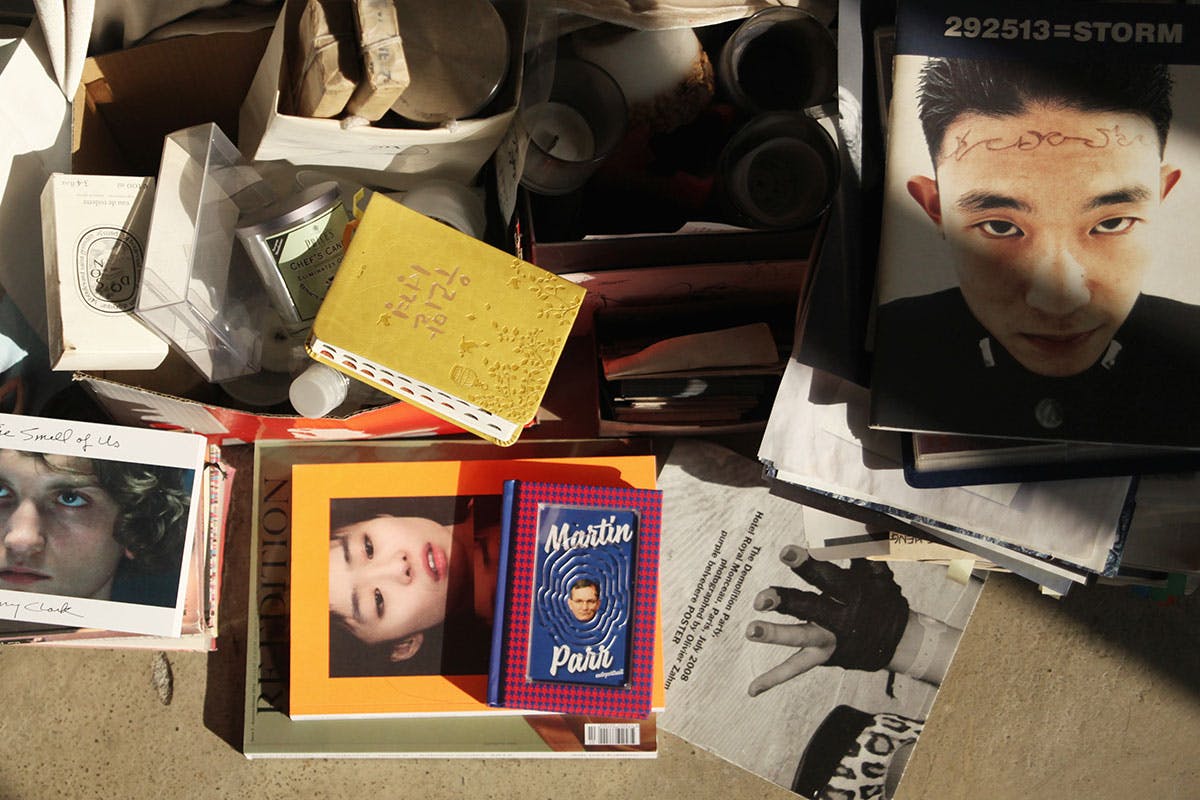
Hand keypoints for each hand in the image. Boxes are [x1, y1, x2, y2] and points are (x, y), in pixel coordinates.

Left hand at [745, 545, 909, 696]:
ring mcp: (829, 640)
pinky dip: (773, 679)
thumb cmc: (883, 599)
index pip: (826, 576)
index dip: (807, 563)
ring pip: (799, 639)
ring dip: (774, 635)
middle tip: (761, 598)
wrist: (901, 642)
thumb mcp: (878, 571)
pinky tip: (751, 690)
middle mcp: (838, 617)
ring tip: (750, 630)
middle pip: (809, 608)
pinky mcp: (823, 657)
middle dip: (785, 602)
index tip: (786, 553)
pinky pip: (795, 669)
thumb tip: (863, 516)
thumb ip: (866, 546)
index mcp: (850, 592)